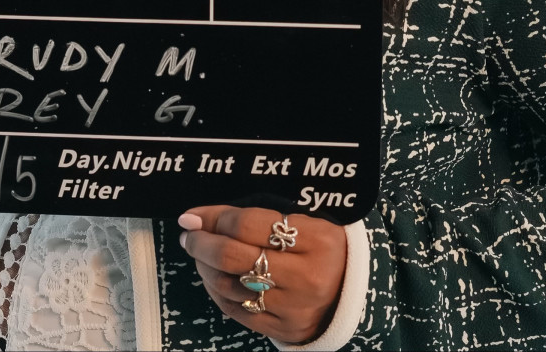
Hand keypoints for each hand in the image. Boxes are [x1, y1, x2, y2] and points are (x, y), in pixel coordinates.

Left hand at [178, 206, 345, 344]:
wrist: (357, 290)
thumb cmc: (324, 246)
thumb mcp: (304, 219)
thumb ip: (257, 217)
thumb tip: (199, 217)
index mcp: (316, 239)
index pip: (248, 224)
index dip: (214, 218)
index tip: (194, 215)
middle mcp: (306, 277)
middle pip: (234, 257)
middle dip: (201, 243)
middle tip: (189, 234)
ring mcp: (294, 308)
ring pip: (229, 286)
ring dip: (204, 267)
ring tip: (199, 254)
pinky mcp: (285, 330)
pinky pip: (237, 311)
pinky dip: (216, 291)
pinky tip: (212, 277)